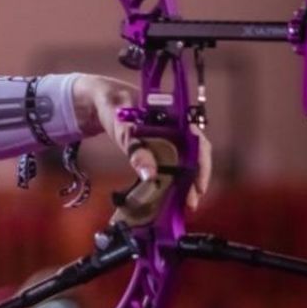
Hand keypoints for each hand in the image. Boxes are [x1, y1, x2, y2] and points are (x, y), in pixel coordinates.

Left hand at [72, 75, 211, 210]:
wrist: (104, 103)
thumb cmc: (116, 109)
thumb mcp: (123, 129)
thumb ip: (135, 150)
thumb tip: (149, 176)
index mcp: (175, 119)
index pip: (199, 143)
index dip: (202, 165)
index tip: (199, 186)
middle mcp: (177, 129)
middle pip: (195, 156)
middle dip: (195, 180)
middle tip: (191, 203)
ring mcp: (169, 139)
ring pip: (185, 162)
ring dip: (186, 182)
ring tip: (184, 204)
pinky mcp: (159, 149)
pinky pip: (171, 165)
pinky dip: (173, 179)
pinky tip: (171, 195)